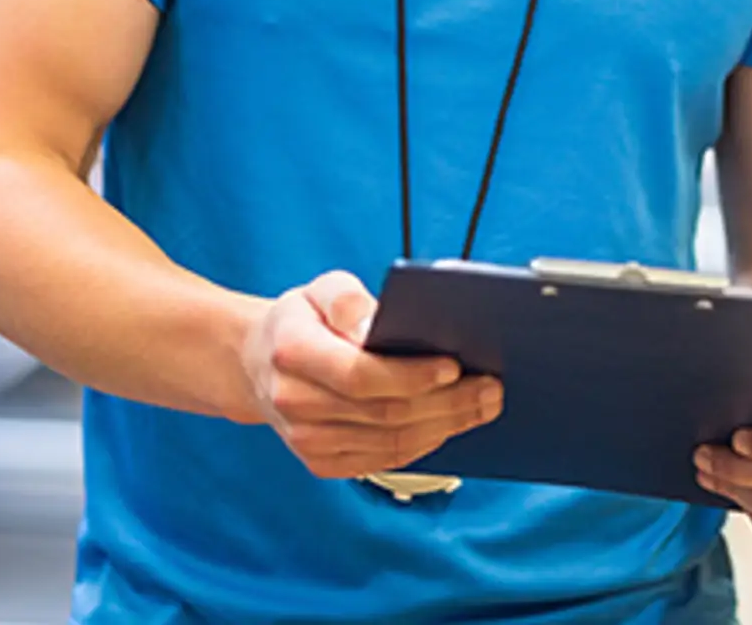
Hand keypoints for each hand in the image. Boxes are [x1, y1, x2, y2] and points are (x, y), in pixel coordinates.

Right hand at [238, 269, 502, 480]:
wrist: (259, 364)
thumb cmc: (304, 319)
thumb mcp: (320, 288)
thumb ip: (347, 299)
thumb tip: (373, 327)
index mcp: (293, 353)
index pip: (360, 375)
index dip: (411, 376)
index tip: (455, 366)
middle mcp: (295, 403)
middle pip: (385, 413)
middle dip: (447, 403)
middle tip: (491, 388)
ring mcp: (306, 440)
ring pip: (390, 442)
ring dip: (445, 426)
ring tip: (484, 406)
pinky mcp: (321, 462)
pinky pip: (383, 460)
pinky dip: (424, 444)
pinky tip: (451, 425)